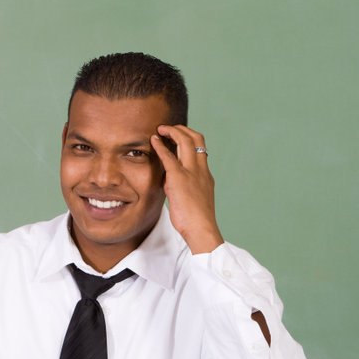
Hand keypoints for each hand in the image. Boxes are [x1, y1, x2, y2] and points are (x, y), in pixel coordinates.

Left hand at [151, 124, 223, 253]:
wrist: (202, 229)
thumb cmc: (196, 221)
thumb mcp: (192, 199)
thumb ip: (181, 186)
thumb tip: (168, 181)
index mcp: (205, 175)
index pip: (201, 148)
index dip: (190, 138)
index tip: (178, 137)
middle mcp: (201, 169)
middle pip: (197, 138)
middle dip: (182, 129)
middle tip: (168, 128)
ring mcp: (192, 172)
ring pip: (186, 141)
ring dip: (172, 131)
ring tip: (160, 128)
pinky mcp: (179, 179)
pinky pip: (169, 157)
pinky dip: (160, 145)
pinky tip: (153, 140)